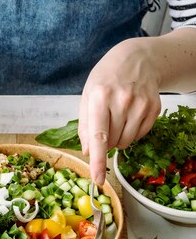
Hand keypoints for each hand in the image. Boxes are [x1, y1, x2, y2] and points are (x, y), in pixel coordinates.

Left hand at [78, 38, 161, 184]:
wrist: (138, 60)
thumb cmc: (107, 78)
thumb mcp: (88, 95)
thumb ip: (84, 125)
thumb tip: (88, 151)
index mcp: (100, 96)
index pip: (98, 135)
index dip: (97, 160)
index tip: (97, 179)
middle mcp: (122, 101)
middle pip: (112, 142)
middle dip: (105, 141)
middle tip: (105, 123)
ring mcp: (140, 105)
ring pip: (126, 143)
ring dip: (118, 139)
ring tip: (117, 118)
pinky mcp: (154, 109)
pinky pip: (140, 136)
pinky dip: (131, 133)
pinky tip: (129, 116)